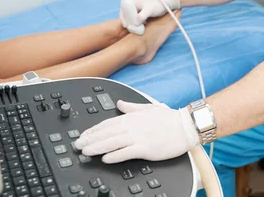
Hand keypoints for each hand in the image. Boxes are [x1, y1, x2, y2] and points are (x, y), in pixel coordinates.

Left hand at [74, 100, 198, 162]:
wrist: (185, 126)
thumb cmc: (169, 118)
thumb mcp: (148, 107)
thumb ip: (131, 107)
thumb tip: (119, 104)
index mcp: (132, 117)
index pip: (107, 123)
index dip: (93, 130)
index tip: (83, 135)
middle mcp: (133, 126)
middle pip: (106, 133)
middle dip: (90, 139)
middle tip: (78, 145)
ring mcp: (138, 137)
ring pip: (112, 142)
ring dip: (97, 147)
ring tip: (86, 151)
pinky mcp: (145, 148)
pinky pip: (126, 152)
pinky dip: (115, 155)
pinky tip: (106, 159)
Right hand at [120, 0, 179, 26]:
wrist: (166, 4)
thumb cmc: (158, 5)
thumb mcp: (149, 10)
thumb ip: (141, 16)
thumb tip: (135, 23)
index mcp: (133, 1)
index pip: (123, 10)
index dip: (123, 18)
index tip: (126, 25)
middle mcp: (134, 5)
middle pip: (126, 15)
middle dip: (128, 22)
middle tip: (132, 29)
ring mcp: (137, 9)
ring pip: (131, 18)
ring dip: (133, 23)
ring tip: (136, 29)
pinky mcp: (141, 13)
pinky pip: (136, 19)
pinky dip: (137, 23)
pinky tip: (140, 27)